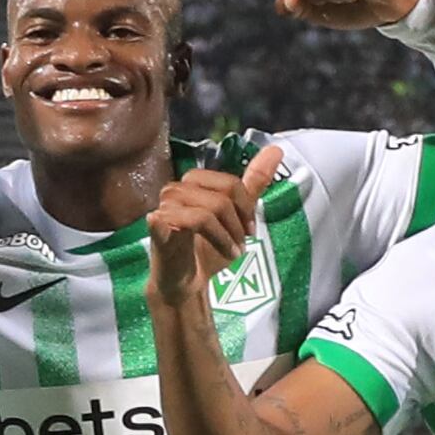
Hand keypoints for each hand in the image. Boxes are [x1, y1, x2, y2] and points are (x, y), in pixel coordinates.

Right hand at [144, 145, 285, 303]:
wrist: (183, 284)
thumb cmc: (204, 250)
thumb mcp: (236, 216)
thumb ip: (252, 184)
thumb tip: (276, 150)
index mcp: (191, 184)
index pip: (229, 183)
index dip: (245, 207)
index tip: (249, 230)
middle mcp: (174, 191)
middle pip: (221, 195)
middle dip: (237, 222)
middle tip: (240, 243)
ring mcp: (164, 208)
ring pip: (209, 210)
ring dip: (227, 236)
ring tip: (231, 252)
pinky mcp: (158, 228)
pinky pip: (191, 221)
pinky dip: (215, 239)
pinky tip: (217, 251)